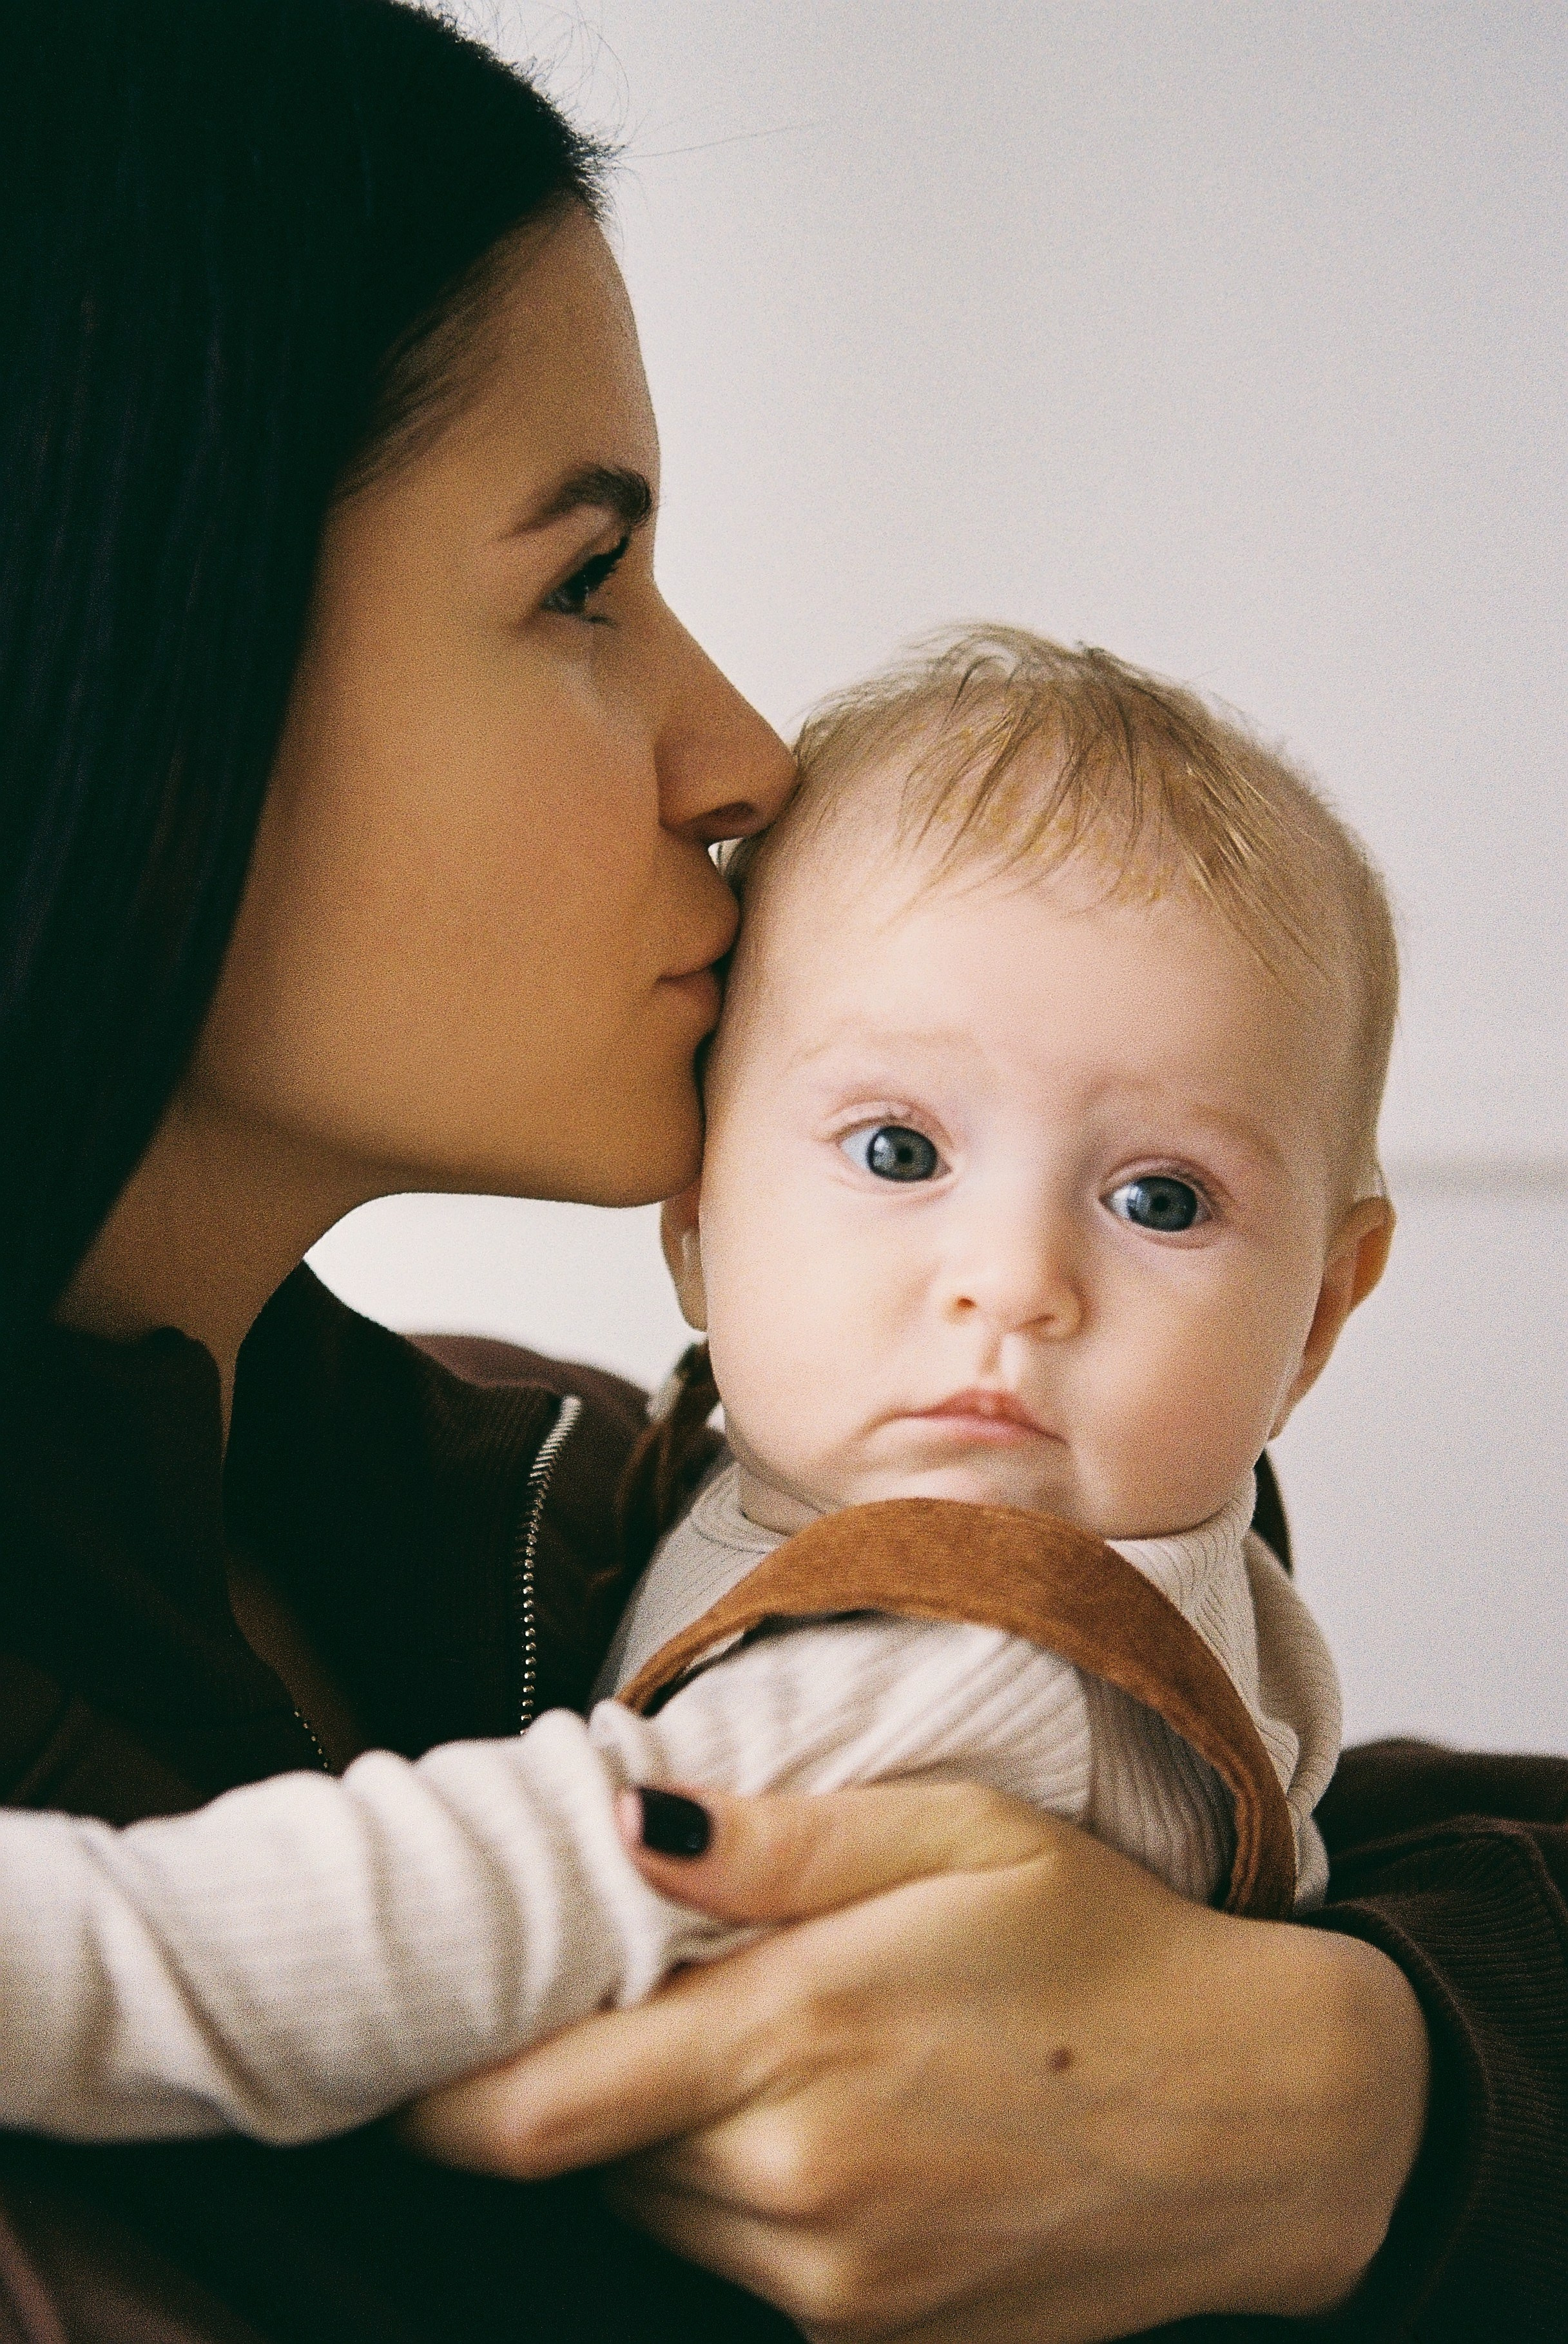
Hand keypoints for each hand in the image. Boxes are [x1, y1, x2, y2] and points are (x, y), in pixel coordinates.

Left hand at [406, 1782, 1429, 2342]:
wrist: (1259, 2119)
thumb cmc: (1107, 1945)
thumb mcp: (957, 1835)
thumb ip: (778, 1841)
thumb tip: (624, 1821)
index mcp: (799, 2043)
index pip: (536, 2109)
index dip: (442, 2094)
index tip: (406, 2047)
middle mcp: (797, 2187)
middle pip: (588, 2154)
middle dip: (571, 2081)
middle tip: (615, 1992)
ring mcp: (838, 2286)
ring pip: (658, 2213)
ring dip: (656, 2137)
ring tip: (744, 2042)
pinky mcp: (879, 2340)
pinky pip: (743, 2268)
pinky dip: (735, 2195)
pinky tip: (822, 2118)